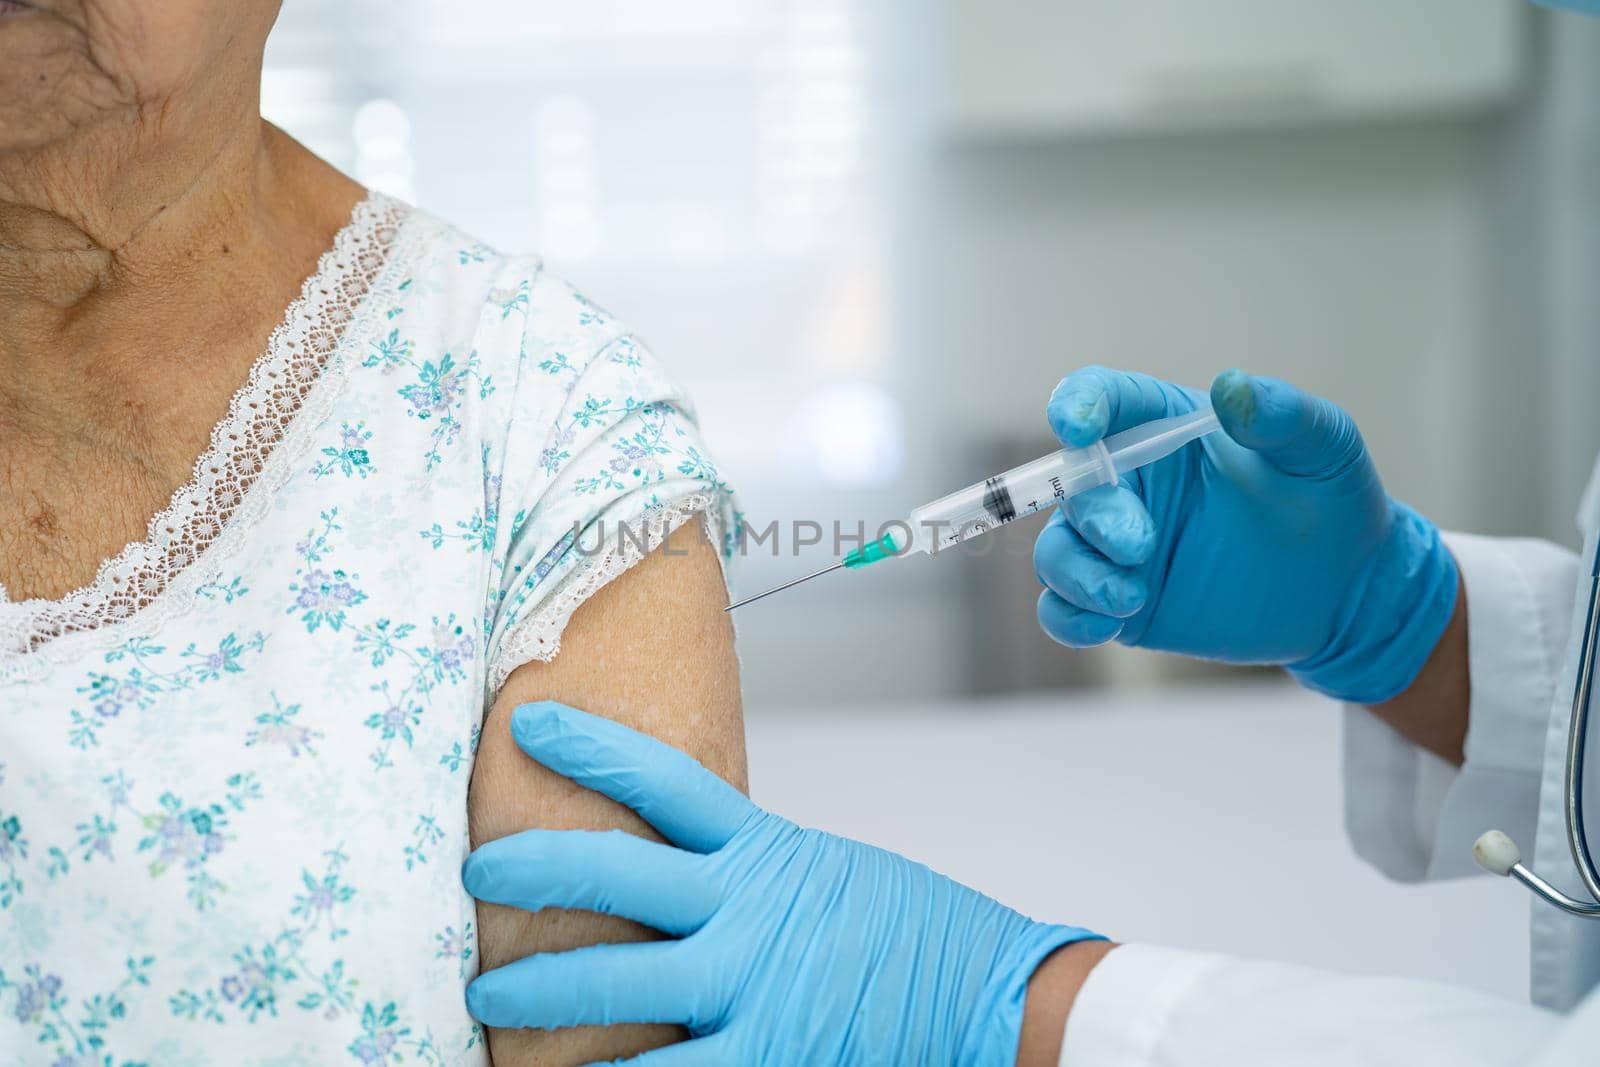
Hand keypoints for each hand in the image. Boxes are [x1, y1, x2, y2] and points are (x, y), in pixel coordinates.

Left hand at [463, 701, 1101, 1065]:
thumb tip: (683, 863)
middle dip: (531, 866)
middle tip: (475, 865)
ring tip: (488, 989)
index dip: (591, 747)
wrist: (988, 996)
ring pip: (614, 978)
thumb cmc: (910, 932)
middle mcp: (747, 909)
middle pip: (613, 873)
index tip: (529, 722)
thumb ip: (749, 868)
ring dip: (537, 984)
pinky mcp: (768, 1053)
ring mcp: (752, 984)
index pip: (663, 781)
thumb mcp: (825, 869)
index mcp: (765, 849)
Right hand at [1034, 367, 1456, 703]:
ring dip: (1078, 573)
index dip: (1078, 405)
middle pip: (1071, 486)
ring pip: (1056, 553)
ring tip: (1132, 597)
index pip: (1104, 399)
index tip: (1077, 426)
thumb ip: (1281, 414)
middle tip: (1140, 545)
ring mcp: (1118, 547)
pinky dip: (1070, 618)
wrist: (1346, 590)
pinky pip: (1063, 611)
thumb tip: (1231, 386)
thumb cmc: (1332, 501)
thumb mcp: (1323, 447)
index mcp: (1165, 428)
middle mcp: (1130, 483)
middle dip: (1094, 515)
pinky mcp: (1120, 602)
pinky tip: (1108, 624)